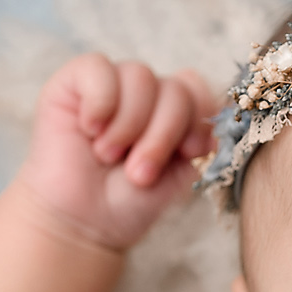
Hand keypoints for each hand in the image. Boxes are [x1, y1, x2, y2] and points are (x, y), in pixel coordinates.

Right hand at [17, 54, 218, 250]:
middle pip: (174, 88)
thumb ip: (201, 138)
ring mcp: (110, 85)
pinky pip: (98, 68)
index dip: (198, 117)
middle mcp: (144, 94)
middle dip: (162, 135)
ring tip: (108, 157)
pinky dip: (100, 102)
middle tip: (139, 173)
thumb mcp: (181, 173)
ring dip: (129, 126)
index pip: (197, 87)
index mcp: (172, 111)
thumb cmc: (129, 201)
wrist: (83, 223)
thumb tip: (220, 111)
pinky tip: (90, 130)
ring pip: (140, 76)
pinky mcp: (72, 82)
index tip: (189, 153)